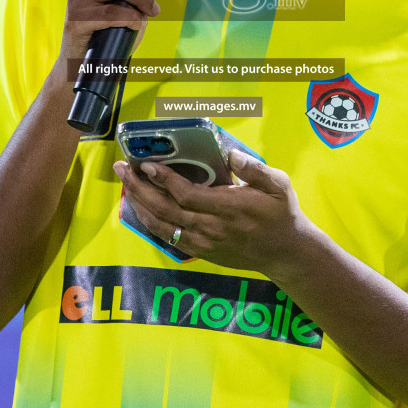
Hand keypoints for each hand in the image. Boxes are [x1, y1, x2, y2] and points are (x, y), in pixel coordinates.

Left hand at [111, 150, 312, 276]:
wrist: (285, 253)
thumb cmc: (281, 214)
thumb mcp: (279, 186)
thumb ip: (255, 169)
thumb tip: (230, 154)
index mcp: (227, 209)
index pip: (187, 195)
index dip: (164, 180)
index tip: (147, 165)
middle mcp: (210, 228)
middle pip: (165, 209)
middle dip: (140, 188)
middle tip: (122, 168)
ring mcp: (202, 243)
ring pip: (161, 225)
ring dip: (139, 203)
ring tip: (125, 183)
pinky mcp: (200, 251)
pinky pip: (167, 237)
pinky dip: (150, 221)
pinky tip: (140, 206)